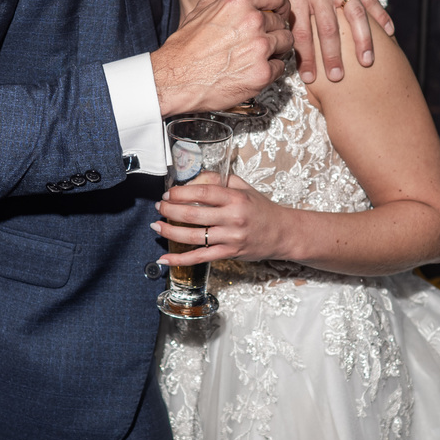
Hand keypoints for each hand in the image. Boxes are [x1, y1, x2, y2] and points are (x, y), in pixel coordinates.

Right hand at [151, 0, 292, 117]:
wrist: (176, 79)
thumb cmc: (185, 48)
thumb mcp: (200, 11)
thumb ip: (223, 1)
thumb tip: (239, 1)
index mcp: (239, 2)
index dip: (281, 5)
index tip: (281, 11)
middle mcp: (253, 21)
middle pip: (281, 23)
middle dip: (274, 31)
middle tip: (262, 41)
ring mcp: (260, 48)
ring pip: (285, 44)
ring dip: (276, 49)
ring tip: (260, 56)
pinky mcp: (262, 73)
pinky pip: (279, 67)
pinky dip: (270, 70)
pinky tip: (255, 70)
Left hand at [152, 172, 289, 265]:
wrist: (282, 233)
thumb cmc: (262, 210)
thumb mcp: (244, 188)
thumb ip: (219, 181)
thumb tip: (193, 180)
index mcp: (235, 198)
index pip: (202, 192)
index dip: (181, 193)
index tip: (169, 193)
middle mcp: (232, 218)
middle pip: (192, 214)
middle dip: (170, 210)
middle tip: (159, 207)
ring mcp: (230, 237)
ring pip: (192, 236)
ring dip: (169, 231)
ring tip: (157, 226)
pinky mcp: (229, 253)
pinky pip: (199, 257)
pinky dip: (180, 259)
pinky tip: (165, 258)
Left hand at [283, 0, 394, 83]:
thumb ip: (277, 9)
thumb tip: (275, 38)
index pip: (301, 32)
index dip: (305, 57)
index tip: (309, 78)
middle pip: (328, 28)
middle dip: (333, 55)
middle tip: (337, 77)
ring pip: (352, 14)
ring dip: (361, 40)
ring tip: (366, 62)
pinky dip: (380, 14)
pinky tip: (389, 32)